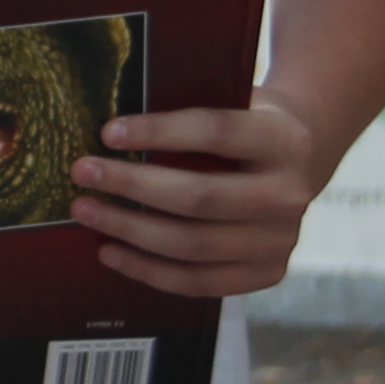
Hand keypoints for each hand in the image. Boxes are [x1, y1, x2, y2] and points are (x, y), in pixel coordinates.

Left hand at [70, 97, 323, 299]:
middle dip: (131, 186)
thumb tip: (112, 129)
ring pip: (191, 245)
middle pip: (198, 197)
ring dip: (129, 230)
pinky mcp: (266, 274)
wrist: (301, 160)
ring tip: (86, 212)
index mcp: (283, 140)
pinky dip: (148, 270)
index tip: (108, 133)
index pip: (216, 132)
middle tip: (82, 173)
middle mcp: (287, 195)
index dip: (159, 132)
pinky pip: (197, 282)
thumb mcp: (238, 101)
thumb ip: (192, 108)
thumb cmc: (249, 124)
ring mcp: (279, 241)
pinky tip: (110, 252)